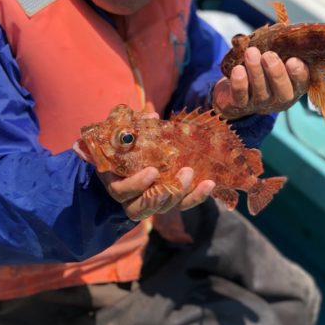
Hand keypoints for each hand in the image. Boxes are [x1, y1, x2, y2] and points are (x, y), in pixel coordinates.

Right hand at [75, 110, 214, 220]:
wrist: (128, 158)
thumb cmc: (123, 145)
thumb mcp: (124, 135)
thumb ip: (135, 126)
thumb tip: (152, 116)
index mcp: (116, 181)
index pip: (122, 191)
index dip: (136, 185)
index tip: (153, 171)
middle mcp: (131, 198)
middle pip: (144, 207)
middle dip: (164, 194)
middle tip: (182, 173)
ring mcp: (151, 201)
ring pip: (165, 208)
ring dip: (182, 193)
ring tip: (191, 173)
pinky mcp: (168, 200)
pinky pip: (182, 204)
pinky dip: (196, 196)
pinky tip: (208, 184)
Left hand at [212, 47, 308, 119]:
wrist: (234, 93)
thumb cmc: (260, 70)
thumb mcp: (272, 60)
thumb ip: (278, 47)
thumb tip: (278, 27)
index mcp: (293, 87)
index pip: (301, 83)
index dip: (299, 74)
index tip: (293, 60)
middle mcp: (279, 99)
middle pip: (282, 90)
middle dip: (276, 72)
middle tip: (268, 55)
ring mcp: (260, 104)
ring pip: (260, 90)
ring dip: (256, 71)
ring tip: (251, 52)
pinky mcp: (240, 105)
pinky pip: (240, 96)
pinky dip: (239, 82)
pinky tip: (238, 69)